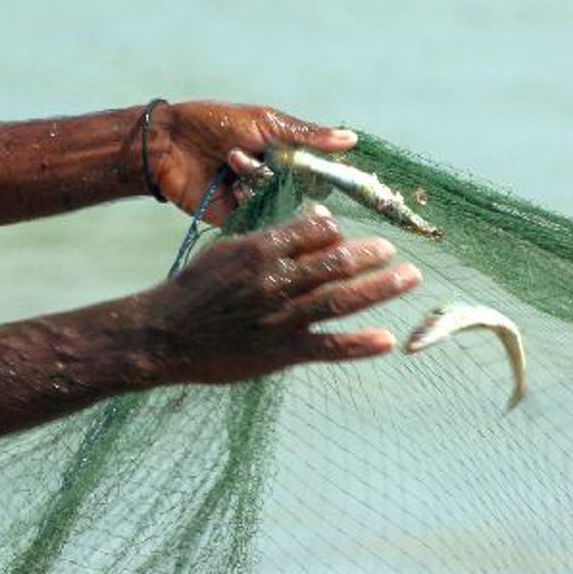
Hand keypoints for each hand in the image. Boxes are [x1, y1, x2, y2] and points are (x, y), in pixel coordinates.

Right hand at [143, 207, 420, 386]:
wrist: (164, 335)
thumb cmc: (194, 290)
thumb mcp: (227, 251)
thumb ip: (271, 238)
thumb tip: (316, 221)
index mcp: (260, 250)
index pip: (314, 231)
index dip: (338, 231)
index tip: (352, 233)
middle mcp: (275, 280)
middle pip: (336, 262)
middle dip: (371, 255)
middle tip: (394, 251)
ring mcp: (280, 317)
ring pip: (340, 298)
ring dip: (380, 288)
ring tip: (408, 278)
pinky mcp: (280, 351)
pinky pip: (327, 347)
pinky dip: (358, 344)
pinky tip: (385, 340)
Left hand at [146, 101, 355, 223]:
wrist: (166, 143)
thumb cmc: (214, 124)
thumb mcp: (264, 122)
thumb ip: (306, 134)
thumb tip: (352, 139)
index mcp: (285, 155)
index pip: (321, 171)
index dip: (331, 173)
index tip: (342, 172)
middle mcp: (276, 180)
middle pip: (304, 191)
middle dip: (287, 173)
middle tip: (264, 155)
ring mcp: (257, 200)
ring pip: (280, 203)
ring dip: (256, 178)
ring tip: (230, 159)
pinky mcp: (236, 218)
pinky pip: (257, 217)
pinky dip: (246, 197)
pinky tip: (229, 181)